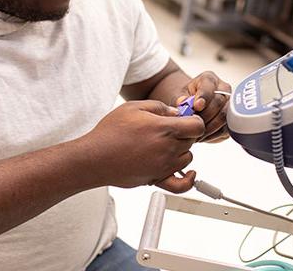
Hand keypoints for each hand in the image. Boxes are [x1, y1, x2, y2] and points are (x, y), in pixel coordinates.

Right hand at [82, 101, 204, 192]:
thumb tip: (176, 113)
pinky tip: (188, 173)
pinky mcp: (156, 179)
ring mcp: (163, 166)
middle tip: (166, 131)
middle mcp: (168, 148)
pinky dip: (188, 180)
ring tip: (162, 146)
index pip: (197, 126)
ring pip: (187, 159)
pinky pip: (182, 185)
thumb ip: (159, 107)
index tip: (185, 120)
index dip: (194, 121)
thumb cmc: (111, 131)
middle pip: (191, 141)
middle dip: (183, 134)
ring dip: (180, 152)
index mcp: (165, 128)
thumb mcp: (134, 107)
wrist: (95, 157)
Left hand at [175, 71, 231, 142]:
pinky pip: (226, 129)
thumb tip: (183, 102)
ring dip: (209, 128)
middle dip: (204, 116)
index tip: (196, 107)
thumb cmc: (185, 99)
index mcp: (209, 79)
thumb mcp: (179, 96)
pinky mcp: (232, 119)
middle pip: (219, 103)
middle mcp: (223, 89)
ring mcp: (230, 104)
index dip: (204, 97)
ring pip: (224, 117)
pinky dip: (213, 135)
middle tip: (192, 125)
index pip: (209, 87)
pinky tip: (202, 136)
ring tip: (195, 133)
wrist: (192, 105)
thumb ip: (180, 98)